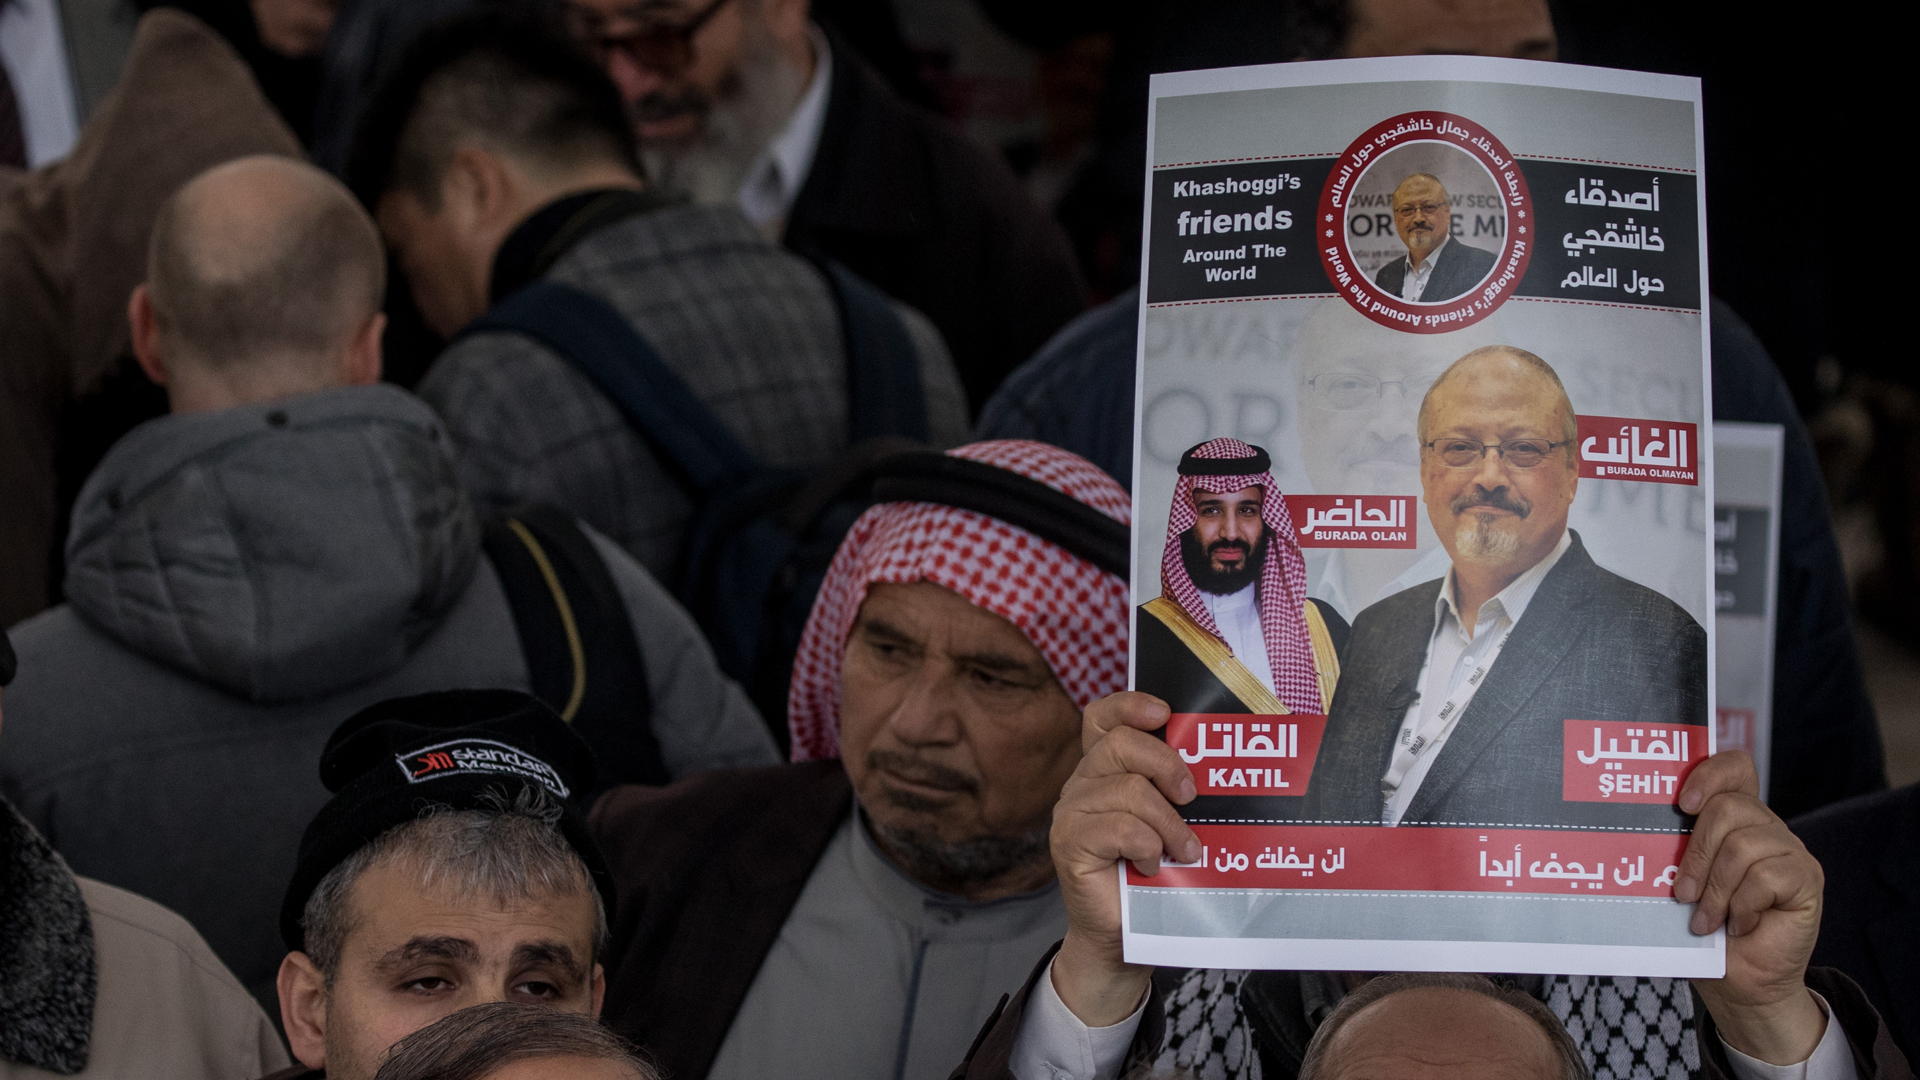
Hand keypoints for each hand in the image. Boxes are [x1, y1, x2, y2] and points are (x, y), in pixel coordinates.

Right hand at [1048, 692, 1198, 1027]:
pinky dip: (1147, 845)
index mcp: (1104, 770)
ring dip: (1168, 822)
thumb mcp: (1170, 823)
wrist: (1122, 939)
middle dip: (1167, 765)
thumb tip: (1223, 763)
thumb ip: (1177, 790)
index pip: (1102, 717)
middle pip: (1121, 745)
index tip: (1165, 714)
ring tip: (1185, 850)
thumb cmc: (1152, 878)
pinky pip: (1118, 827)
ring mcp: (1072, 813)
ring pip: (1127, 789)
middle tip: (1192, 797)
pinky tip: (1153, 865)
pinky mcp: (1069, 844)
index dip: (1130, 705)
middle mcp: (1082, 784)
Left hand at [1674, 751, 1826, 1063]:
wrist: (1741, 982)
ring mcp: (1790, 850)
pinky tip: (1739, 925)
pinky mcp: (1807, 878)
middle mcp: (1765, 827)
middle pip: (1728, 808)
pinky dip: (1742, 906)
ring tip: (1706, 920)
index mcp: (1734, 819)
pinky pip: (1766, 878)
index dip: (1710, 773)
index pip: (1735, 767)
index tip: (1679, 804)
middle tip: (1681, 894)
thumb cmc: (1703, 930)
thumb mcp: (1678, 884)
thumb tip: (1629, 835)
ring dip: (1716, 890)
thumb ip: (1670, 853)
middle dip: (1695, 853)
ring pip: (1743, 846)